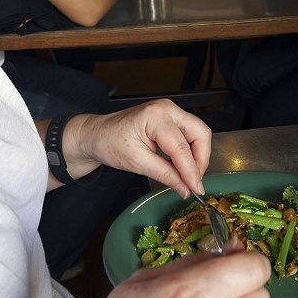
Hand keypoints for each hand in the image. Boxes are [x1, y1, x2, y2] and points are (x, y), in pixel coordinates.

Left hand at [69, 100, 210, 198]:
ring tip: (187, 176)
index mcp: (155, 116)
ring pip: (198, 133)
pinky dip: (190, 151)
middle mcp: (167, 109)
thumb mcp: (136, 163)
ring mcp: (170, 111)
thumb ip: (165, 175)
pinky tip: (182, 166)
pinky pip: (190, 134)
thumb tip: (185, 188)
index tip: (196, 189)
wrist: (97, 134)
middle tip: (194, 182)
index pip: (182, 147)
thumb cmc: (109, 143)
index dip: (192, 171)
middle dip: (200, 160)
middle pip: (200, 133)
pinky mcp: (171, 118)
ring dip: (197, 156)